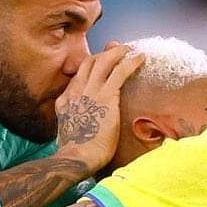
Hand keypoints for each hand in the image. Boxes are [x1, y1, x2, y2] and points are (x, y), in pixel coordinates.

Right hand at [54, 44, 143, 171]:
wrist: (77, 157)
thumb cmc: (75, 154)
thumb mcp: (66, 136)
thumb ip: (71, 128)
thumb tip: (73, 135)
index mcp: (65, 102)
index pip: (78, 77)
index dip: (91, 68)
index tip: (101, 65)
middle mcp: (76, 92)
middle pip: (89, 63)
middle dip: (103, 54)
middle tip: (116, 50)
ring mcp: (90, 92)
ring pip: (104, 61)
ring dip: (118, 52)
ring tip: (130, 49)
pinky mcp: (106, 96)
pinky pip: (120, 71)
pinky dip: (131, 62)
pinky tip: (141, 58)